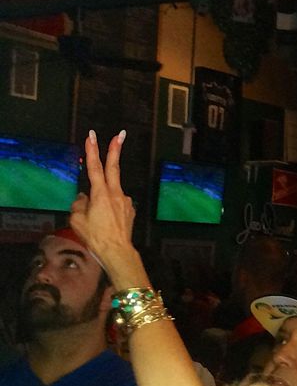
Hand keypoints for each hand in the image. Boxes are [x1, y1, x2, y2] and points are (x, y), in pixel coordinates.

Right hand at [70, 131, 139, 277]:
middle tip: (120, 134)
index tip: (91, 136)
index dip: (93, 151)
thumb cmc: (96, 237)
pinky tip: (106, 223)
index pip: (95, 168)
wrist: (117, 251)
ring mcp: (125, 201)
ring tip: (98, 222)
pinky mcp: (130, 209)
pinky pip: (116, 204)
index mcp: (101, 194)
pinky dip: (109, 208)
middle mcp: (116, 193)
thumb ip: (79, 204)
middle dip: (115, 149)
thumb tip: (83, 197)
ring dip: (103, 198)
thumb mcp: (77, 220)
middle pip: (114, 167)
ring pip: (111, 192)